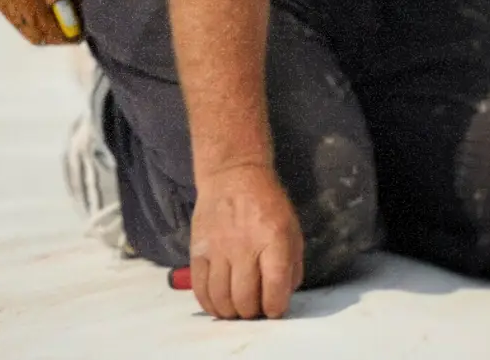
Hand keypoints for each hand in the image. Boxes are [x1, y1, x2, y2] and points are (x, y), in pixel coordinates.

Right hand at [188, 163, 303, 319]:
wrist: (233, 176)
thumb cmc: (267, 204)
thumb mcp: (292, 229)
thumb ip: (292, 264)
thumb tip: (284, 295)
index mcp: (274, 238)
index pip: (274, 286)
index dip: (276, 307)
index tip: (276, 310)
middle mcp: (244, 245)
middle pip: (245, 297)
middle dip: (253, 313)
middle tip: (257, 311)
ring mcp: (218, 248)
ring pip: (221, 297)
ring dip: (232, 312)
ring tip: (239, 310)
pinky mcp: (197, 250)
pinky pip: (200, 288)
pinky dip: (209, 304)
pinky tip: (218, 305)